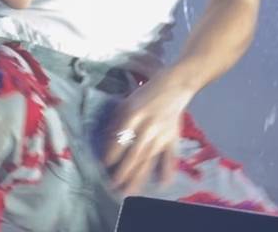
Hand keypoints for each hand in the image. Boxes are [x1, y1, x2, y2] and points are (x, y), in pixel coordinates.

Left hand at [102, 72, 192, 195]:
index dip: (111, 154)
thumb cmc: (146, 94)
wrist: (174, 85)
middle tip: (112, 187)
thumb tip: (107, 144)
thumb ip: (117, 122)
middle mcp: (148, 126)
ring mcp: (162, 134)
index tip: (103, 166)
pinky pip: (170, 157)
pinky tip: (162, 184)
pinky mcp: (173, 138)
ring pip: (148, 159)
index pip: (120, 139)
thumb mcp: (126, 102)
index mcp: (133, 114)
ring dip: (138, 177)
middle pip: (133, 154)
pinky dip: (167, 170)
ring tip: (129, 192)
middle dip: (122, 172)